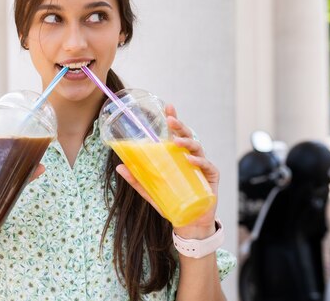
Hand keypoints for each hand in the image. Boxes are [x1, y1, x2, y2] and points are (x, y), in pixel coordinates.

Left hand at [115, 104, 218, 238]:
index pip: (176, 134)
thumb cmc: (172, 203)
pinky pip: (206, 166)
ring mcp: (202, 166)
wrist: (189, 223)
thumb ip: (137, 179)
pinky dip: (199, 161)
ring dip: (187, 142)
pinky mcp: (211, 177)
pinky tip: (190, 159)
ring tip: (177, 142)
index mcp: (178, 156)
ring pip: (197, 148)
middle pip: (187, 136)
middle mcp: (192, 157)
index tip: (168, 107)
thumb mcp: (151, 191)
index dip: (174, 120)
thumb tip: (119, 166)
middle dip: (179, 126)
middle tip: (170, 121)